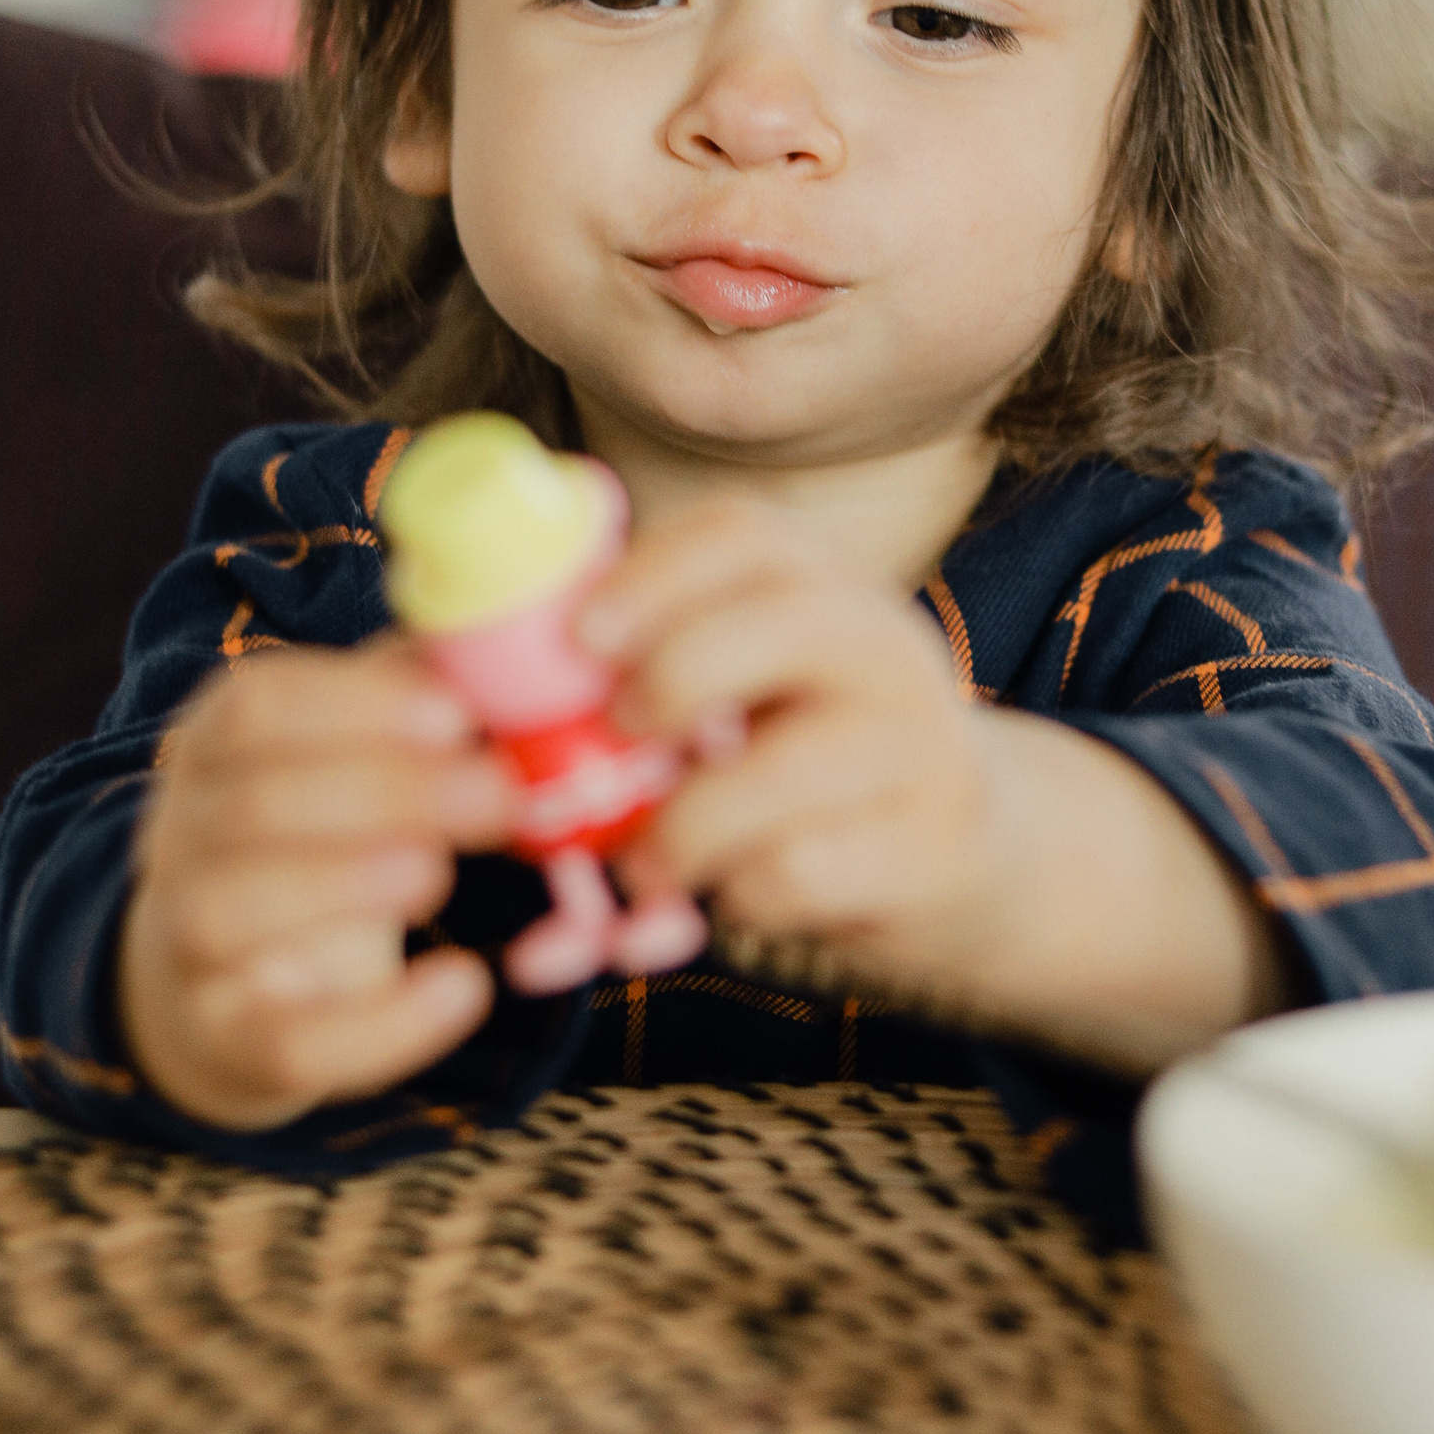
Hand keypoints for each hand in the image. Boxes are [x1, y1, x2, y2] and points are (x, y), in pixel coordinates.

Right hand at [118, 635, 516, 1129]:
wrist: (224, 989)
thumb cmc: (320, 841)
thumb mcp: (349, 755)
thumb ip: (413, 699)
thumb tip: (506, 639)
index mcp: (216, 747)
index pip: (253, 708)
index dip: (352, 707)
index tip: (455, 716)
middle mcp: (180, 839)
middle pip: (250, 808)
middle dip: (382, 793)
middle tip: (498, 796)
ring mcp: (189, 947)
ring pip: (227, 913)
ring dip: (341, 886)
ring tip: (438, 873)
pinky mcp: (230, 1041)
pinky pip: (287, 1040)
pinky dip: (380, 1021)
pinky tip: (463, 985)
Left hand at [583, 498, 1281, 1067]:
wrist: (970, 855)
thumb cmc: (802, 765)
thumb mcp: (747, 689)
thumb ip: (641, 664)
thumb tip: (464, 663)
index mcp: (824, 586)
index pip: (745, 535)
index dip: (653, 574)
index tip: (583, 636)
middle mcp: (886, 645)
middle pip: (778, 622)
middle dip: (673, 679)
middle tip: (625, 741)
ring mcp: (921, 746)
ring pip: (778, 772)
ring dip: (684, 829)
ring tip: (657, 860)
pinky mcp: (936, 848)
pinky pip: (800, 872)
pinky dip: (740, 897)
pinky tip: (744, 894)